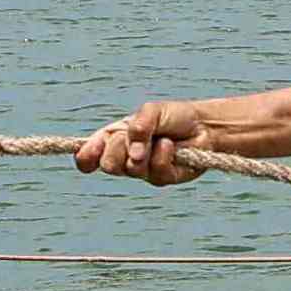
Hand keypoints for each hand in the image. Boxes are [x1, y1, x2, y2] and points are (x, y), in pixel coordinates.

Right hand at [79, 100, 224, 178]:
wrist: (204, 126)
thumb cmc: (174, 116)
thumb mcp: (151, 111)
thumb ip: (139, 125)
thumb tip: (132, 151)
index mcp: (114, 139)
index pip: (89, 156)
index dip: (86, 157)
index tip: (91, 152)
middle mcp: (125, 157)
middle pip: (108, 166)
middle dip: (117, 151)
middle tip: (130, 139)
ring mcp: (143, 170)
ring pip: (131, 169)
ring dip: (144, 151)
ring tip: (159, 139)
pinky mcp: (161, 179)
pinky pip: (155, 172)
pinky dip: (163, 155)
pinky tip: (171, 146)